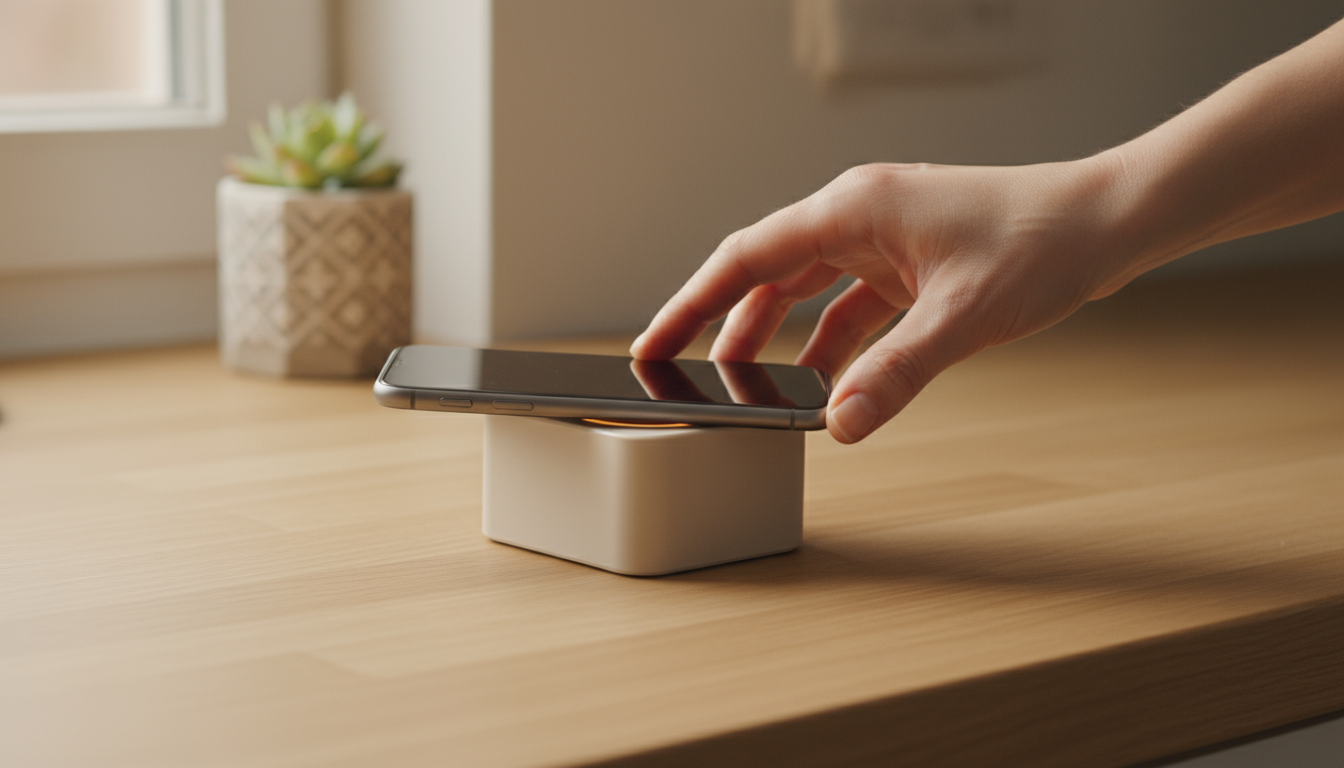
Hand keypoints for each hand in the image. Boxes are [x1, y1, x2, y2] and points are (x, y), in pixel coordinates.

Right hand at [631, 157, 1133, 442]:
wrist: (1109, 220)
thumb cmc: (1042, 240)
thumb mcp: (962, 316)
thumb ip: (895, 374)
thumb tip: (842, 426)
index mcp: (852, 209)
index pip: (746, 258)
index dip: (691, 303)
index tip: (654, 341)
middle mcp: (859, 217)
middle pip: (765, 273)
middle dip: (723, 324)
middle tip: (683, 370)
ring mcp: (884, 240)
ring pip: (804, 291)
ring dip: (776, 338)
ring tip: (746, 384)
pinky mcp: (910, 264)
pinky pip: (849, 307)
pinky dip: (831, 344)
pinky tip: (825, 383)